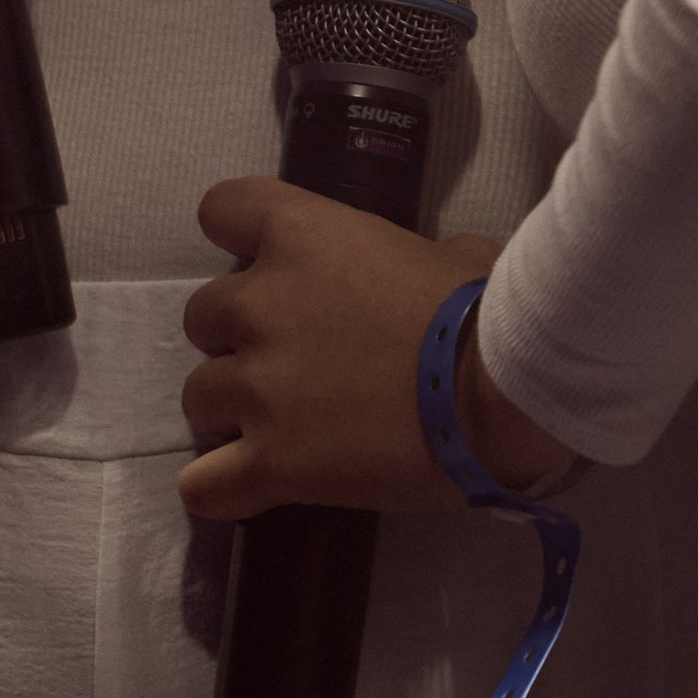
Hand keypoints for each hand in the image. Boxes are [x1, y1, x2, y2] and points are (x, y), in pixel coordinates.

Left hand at [180, 182, 573, 518]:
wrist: (500, 393)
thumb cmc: (485, 310)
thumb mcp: (448, 253)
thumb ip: (400, 257)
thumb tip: (415, 276)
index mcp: (302, 235)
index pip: (221, 208)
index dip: (239, 236)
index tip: (271, 265)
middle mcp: (260, 305)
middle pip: (202, 316)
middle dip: (239, 336)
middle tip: (293, 360)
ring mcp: (257, 388)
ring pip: (197, 398)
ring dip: (232, 409)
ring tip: (284, 428)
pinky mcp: (270, 462)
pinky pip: (203, 486)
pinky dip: (219, 488)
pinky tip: (252, 487)